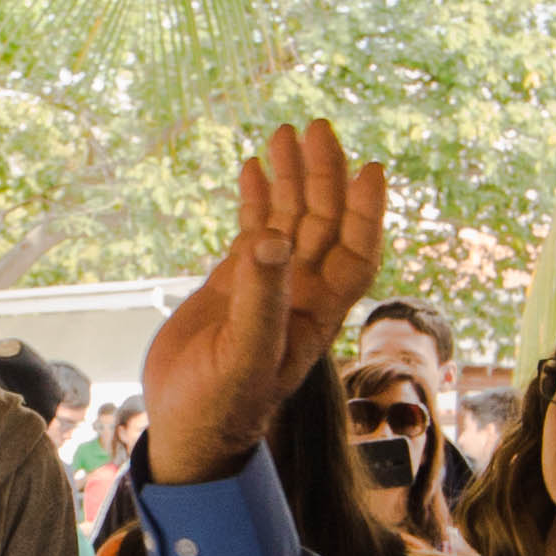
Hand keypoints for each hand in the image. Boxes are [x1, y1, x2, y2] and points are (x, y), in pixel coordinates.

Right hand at [140, 123, 386, 485]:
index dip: (367, 213)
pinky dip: (254, 199)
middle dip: (324, 176)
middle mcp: (299, 293)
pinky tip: (252, 167)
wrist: (186, 426)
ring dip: (290, 178)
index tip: (369, 168)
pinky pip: (252, 231)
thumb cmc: (221, 405)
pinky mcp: (233, 285)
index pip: (355, 252)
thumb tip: (271, 238)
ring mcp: (267, 286)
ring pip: (288, 220)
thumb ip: (260, 299)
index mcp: (316, 312)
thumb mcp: (244, 355)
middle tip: (316, 128)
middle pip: (323, 223)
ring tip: (284, 133)